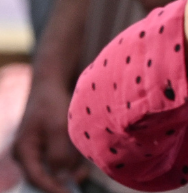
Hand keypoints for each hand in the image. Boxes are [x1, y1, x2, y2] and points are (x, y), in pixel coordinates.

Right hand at [13, 77, 87, 191]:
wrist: (51, 86)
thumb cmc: (52, 104)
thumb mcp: (58, 128)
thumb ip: (59, 154)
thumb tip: (62, 178)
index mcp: (23, 150)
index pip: (36, 177)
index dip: (53, 188)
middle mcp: (26, 154)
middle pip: (44, 177)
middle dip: (63, 180)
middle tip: (82, 178)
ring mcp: (37, 152)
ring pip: (55, 170)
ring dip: (71, 169)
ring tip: (83, 162)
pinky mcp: (48, 149)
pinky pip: (60, 161)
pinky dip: (72, 161)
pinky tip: (82, 156)